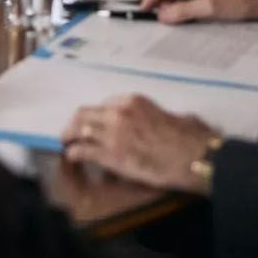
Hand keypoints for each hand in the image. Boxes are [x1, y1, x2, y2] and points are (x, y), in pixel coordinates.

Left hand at [62, 94, 218, 193]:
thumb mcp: (171, 115)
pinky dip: (74, 153)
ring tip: (66, 141)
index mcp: (132, 101)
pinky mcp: (110, 155)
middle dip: (75, 122)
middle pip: (85, 113)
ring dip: (70, 136)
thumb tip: (167, 121)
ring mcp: (111, 133)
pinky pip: (83, 151)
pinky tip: (71, 156)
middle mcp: (117, 113)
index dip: (97, 114)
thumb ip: (159, 116)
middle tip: (71, 130)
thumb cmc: (189, 137)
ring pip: (79, 130)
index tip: (95, 120)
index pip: (104, 104)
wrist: (191, 156)